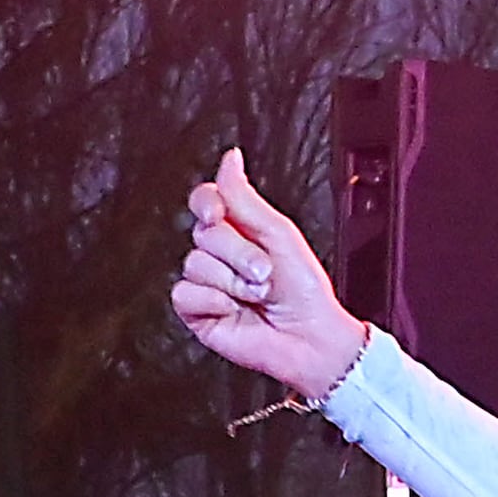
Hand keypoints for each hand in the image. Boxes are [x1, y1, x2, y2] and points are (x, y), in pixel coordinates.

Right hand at [169, 151, 369, 402]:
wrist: (311, 338)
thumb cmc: (304, 291)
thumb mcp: (278, 233)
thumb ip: (245, 197)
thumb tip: (230, 157)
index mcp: (236, 230)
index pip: (204, 201)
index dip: (209, 204)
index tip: (221, 214)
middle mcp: (218, 254)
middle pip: (203, 233)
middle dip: (239, 254)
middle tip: (265, 273)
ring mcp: (205, 282)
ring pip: (195, 264)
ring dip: (234, 282)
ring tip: (258, 296)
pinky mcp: (197, 311)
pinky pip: (186, 293)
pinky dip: (215, 302)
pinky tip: (235, 311)